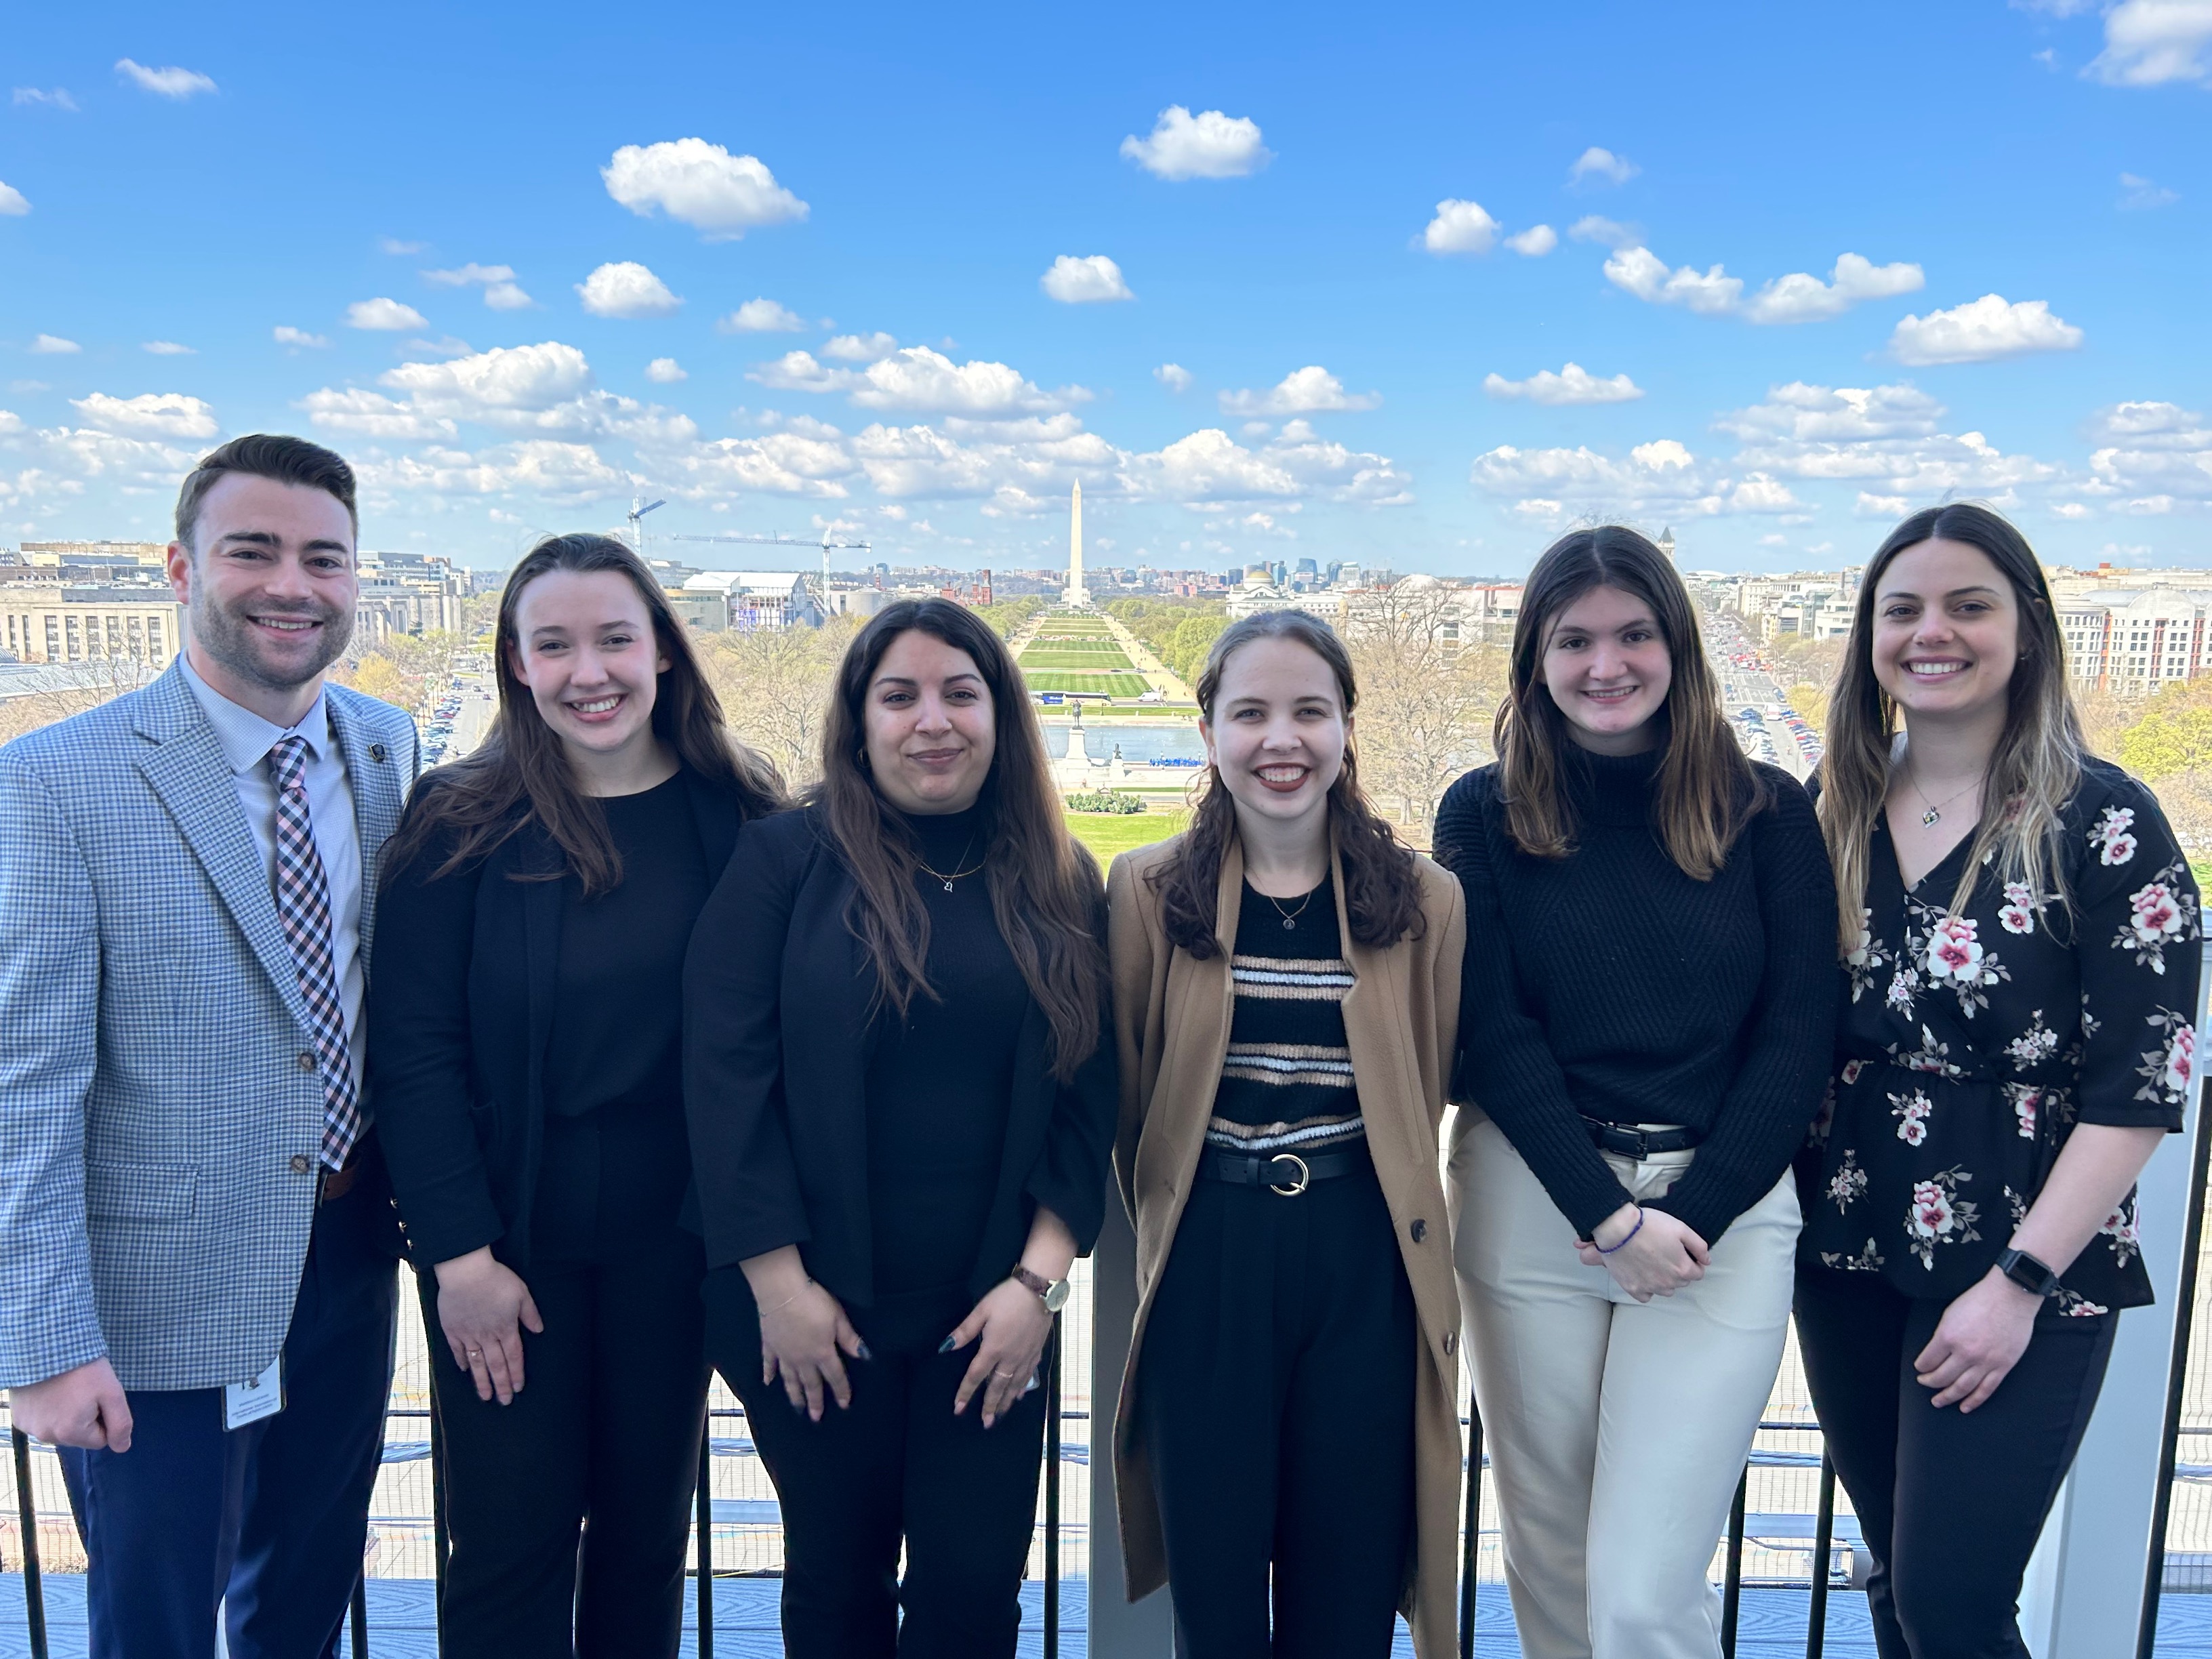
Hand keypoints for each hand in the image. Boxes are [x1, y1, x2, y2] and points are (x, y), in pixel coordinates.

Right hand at [10, 1358, 131, 1451]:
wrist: (45, 1348)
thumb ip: (120, 1423)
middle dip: (85, 1417)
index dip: (104, 1418)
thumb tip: (122, 1447)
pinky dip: (48, 1410)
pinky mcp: (19, 1418)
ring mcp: (29, 1428)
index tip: (98, 1398)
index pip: (100, 1440)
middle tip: (82, 1391)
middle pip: (79, 1436)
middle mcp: (46, 1437)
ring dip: (66, 1414)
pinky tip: (49, 1391)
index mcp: (70, 1433)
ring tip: (66, 1389)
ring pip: (60, 1429)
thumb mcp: (112, 1393)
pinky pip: (42, 1422)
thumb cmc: (83, 1369)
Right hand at [434, 1247, 543, 1404]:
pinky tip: (466, 1371)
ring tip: (485, 1397)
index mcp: (506, 1328)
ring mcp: (468, 1334)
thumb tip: (539, 1330)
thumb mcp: (521, 1293)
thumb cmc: (496, 1279)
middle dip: (501, 1385)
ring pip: (477, 1364)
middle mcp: (488, 1336)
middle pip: (496, 1366)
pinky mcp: (452, 1329)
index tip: (518, 1388)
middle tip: (504, 1402)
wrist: (465, 1272)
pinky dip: (463, 1361)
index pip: (513, 1357)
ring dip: (482, 1382)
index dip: (516, 1374)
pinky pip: (458, 1351)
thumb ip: (530, 1314)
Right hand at [757, 1279, 864, 1422]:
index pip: (835, 1376)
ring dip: (795, 1395)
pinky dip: (769, 1374)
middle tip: (816, 1418)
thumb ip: (849, 1338)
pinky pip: (769, 1364)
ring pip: (791, 1380)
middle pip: (811, 1384)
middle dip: (815, 1402)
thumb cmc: (813, 1301)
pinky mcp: (770, 1345)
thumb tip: (864, 1356)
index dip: (841, 1390)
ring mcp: (784, 1354)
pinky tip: (768, 1382)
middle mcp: (803, 1359)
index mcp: (822, 1352)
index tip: (844, 1404)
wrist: (782, 1292)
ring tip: (797, 1408)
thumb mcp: (838, 1317)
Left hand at [947, 1279, 1054, 1428]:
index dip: (966, 1392)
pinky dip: (1022, 1388)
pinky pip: (1028, 1375)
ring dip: (1006, 1402)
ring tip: (999, 1415)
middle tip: (985, 1423)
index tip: (958, 1408)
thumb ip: (965, 1331)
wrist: (1040, 1290)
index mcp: (993, 1348)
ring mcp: (1025, 1356)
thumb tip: (946, 1347)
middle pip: (997, 1387)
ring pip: (1014, 1385)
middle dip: (989, 1406)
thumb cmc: (1008, 1297)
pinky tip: (1020, 1394)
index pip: (976, 1376)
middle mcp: (1010, 1358)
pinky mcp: (1037, 1351)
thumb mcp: (982, 1310)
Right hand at [1575, 1203, 1709, 1300]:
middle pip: (1682, 1282)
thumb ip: (1699, 1246)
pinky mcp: (1633, 1289)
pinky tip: (1642, 1274)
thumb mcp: (1680, 1228)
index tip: (1683, 1252)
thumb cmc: (1649, 1225)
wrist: (1617, 1229)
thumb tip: (1706, 1261)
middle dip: (1679, 1270)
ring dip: (1664, 1280)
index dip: (1693, 1262)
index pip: (1698, 1273)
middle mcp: (1668, 1283)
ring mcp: (1650, 1288)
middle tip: (1666, 1254)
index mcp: (1683, 1269)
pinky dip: (1647, 1288)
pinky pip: (1646, 1295)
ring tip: (1654, 1263)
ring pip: (1666, 1290)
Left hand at [1915, 1266, 2040, 1411]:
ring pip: (1962, 1388)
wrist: (2010, 1297)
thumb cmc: (1979, 1300)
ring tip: (1938, 1402)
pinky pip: (1986, 1390)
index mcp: (1948, 1336)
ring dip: (1947, 1397)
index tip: (1920, 1368)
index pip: (1927, 1360)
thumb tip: (1935, 1353)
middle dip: (1929, 1382)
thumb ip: (1942, 1335)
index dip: (1921, 1366)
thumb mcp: (1950, 1313)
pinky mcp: (2002, 1367)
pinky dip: (1974, 1401)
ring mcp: (1985, 1362)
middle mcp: (1965, 1353)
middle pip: (1942, 1377)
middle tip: (1924, 1383)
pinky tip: (1964, 1407)